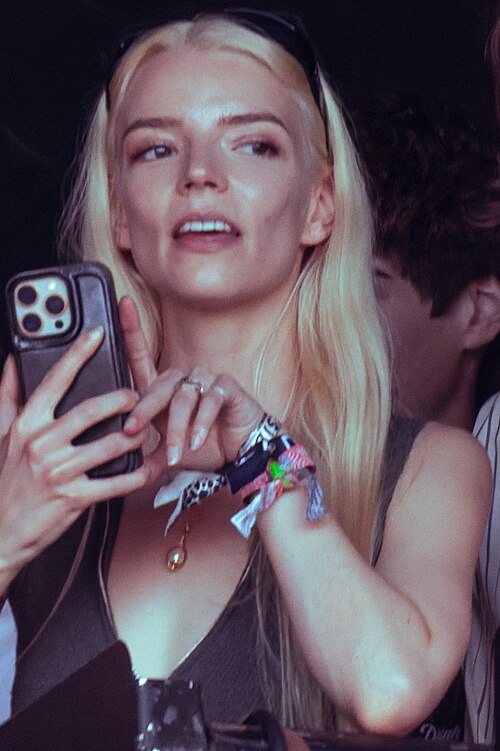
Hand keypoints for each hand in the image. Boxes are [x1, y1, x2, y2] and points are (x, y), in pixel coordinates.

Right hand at [0, 328, 149, 587]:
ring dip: (135, 436)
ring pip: (110, 444)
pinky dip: (139, 474)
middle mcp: (41, 444)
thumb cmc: (6, 481)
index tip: (98, 334)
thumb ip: (9, 395)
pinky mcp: (74, 498)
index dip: (77, 353)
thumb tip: (12, 360)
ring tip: (145, 430)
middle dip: (121, 399)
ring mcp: (58, 472)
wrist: (0, 533)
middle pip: (91, 410)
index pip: (54, 380)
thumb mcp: (2, 434)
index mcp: (27, 424)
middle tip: (137, 395)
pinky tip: (149, 467)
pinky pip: (116, 482)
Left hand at [119, 297, 264, 479]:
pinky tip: (197, 440)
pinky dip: (201, 423)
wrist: (241, 455)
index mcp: (164, 390)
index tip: (123, 305)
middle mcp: (183, 380)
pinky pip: (209, 400)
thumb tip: (126, 471)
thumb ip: (147, 459)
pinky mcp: (226, 387)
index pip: (142, 357)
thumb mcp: (169, 454)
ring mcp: (205, 380)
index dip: (132, 330)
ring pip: (182, 397)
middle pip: (158, 386)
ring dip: (177, 429)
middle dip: (144, 410)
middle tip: (132, 432)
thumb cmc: (205, 448)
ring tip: (176, 453)